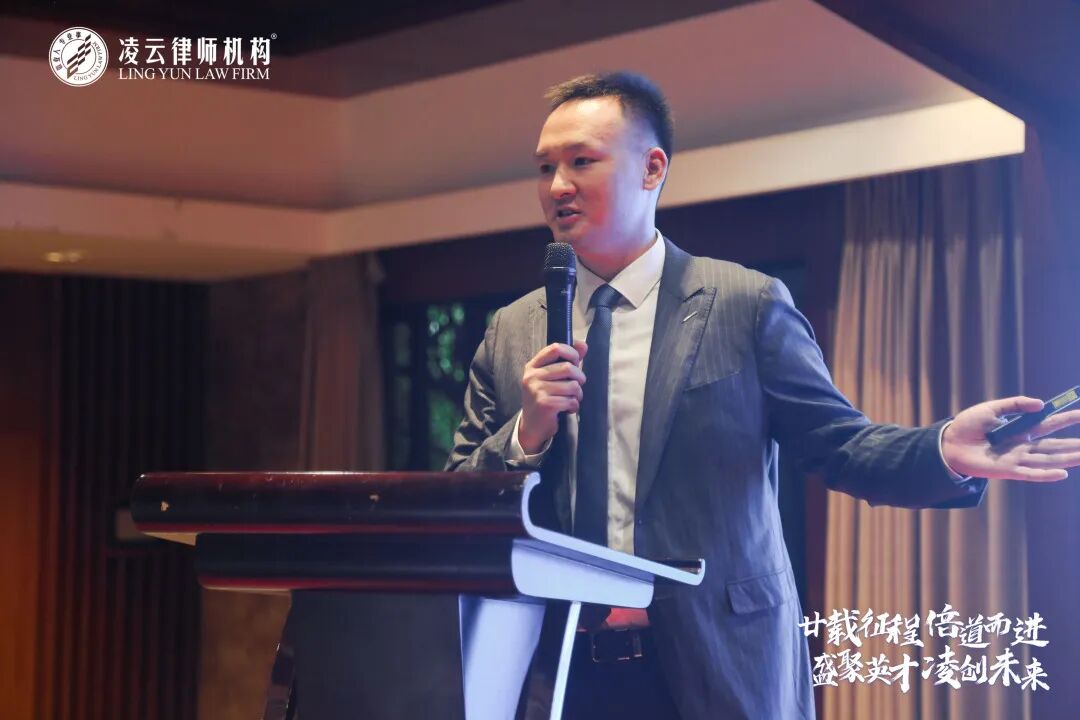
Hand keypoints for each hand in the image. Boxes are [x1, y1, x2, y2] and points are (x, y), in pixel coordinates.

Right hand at [518, 340, 587, 453]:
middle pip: (568, 368)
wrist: (532, 426)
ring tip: (572, 399)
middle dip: (579, 378)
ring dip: (578, 395)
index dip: (571, 353)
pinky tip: (567, 409)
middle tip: (577, 387)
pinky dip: (574, 406)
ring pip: (573, 386)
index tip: (576, 362)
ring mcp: (537, 391)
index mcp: (533, 366)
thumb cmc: (544, 398)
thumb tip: (583, 344)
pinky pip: (571, 400)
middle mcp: (532, 376)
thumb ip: (567, 360)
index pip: (555, 348)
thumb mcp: (551, 377)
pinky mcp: (545, 404)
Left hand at [942, 396, 1079, 480]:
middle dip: (1074, 444)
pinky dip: (1046, 474)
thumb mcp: (991, 409)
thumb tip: (1041, 404)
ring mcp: (1016, 458)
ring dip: (1068, 458)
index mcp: (1020, 430)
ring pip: (1048, 459)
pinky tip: (1063, 473)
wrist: (948, 442)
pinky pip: (1030, 473)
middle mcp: (1022, 445)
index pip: (1049, 424)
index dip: (1067, 419)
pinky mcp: (1007, 470)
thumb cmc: (968, 425)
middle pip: (1054, 445)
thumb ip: (1015, 405)